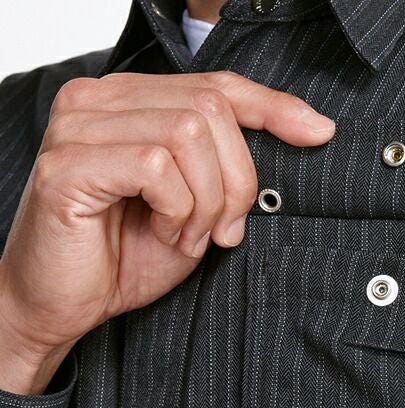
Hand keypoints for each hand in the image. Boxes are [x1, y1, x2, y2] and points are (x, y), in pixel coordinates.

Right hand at [0, 71, 335, 373]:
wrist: (65, 304)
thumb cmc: (128, 255)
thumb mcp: (198, 206)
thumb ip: (229, 168)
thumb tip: (302, 132)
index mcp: (132, 102)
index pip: (217, 85)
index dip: (274, 106)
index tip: (318, 132)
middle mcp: (101, 100)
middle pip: (211, 108)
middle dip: (237, 180)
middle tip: (222, 229)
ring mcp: (79, 126)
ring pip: (189, 132)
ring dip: (206, 200)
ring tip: (185, 234)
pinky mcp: (68, 164)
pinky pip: (157, 166)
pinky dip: (178, 209)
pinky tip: (165, 233)